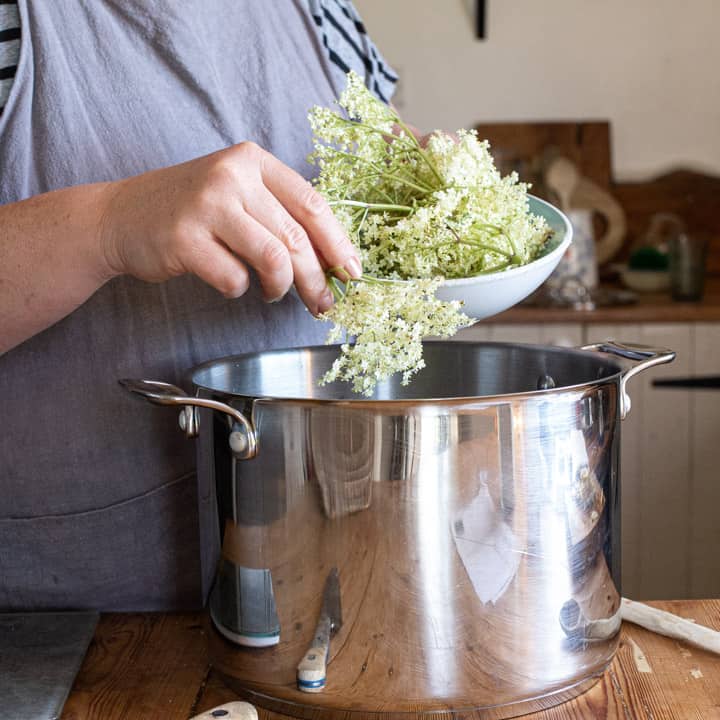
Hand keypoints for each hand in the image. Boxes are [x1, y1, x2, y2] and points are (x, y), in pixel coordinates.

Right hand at [100, 142, 360, 314]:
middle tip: (323, 304)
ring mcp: (207, 205)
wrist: (120, 216)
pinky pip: (234, 278)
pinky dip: (239, 290)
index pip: (312, 204)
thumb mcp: (237, 194)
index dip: (338, 243)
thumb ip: (279, 215)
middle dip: (317, 280)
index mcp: (253, 160)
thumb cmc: (191, 211)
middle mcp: (232, 175)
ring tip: (275, 295)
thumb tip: (332, 261)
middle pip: (296, 237)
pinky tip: (231, 284)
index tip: (353, 272)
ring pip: (273, 258)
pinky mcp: (184, 238)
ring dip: (281, 288)